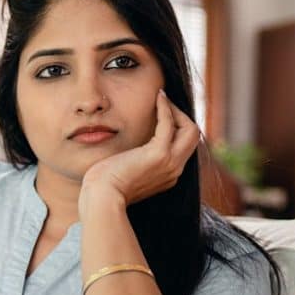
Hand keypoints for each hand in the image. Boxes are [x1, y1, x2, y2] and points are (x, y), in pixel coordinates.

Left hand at [79, 89, 199, 215]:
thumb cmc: (105, 186)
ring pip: (190, 131)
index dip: (176, 129)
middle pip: (193, 138)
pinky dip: (166, 108)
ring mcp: (170, 163)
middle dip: (182, 118)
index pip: (183, 148)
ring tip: (162, 99)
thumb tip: (126, 152)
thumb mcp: (126, 173)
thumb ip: (133, 162)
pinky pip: (169, 124)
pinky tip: (158, 97)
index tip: (162, 115)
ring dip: (177, 112)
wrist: (102, 197)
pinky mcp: (159, 154)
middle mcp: (174, 170)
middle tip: (166, 105)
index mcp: (167, 176)